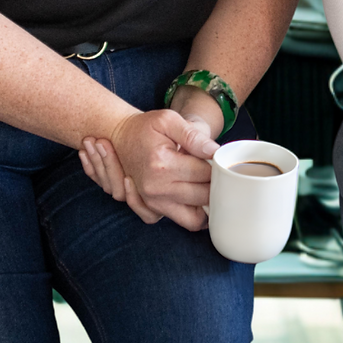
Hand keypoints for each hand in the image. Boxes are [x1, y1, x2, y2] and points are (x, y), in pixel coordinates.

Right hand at [80, 109, 218, 230]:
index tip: (220, 159)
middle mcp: (156, 189)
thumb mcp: (168, 120)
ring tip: (209, 186)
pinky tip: (198, 199)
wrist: (122, 138)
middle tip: (218, 172)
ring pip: (195, 219)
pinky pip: (181, 222)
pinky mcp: (152, 210)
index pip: (205, 173)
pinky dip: (194, 215)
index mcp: (162, 165)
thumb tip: (215, 151)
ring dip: (208, 206)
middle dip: (216, 185)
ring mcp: (153, 202)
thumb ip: (193, 135)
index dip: (219, 166)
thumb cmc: (146, 127)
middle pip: (203, 197)